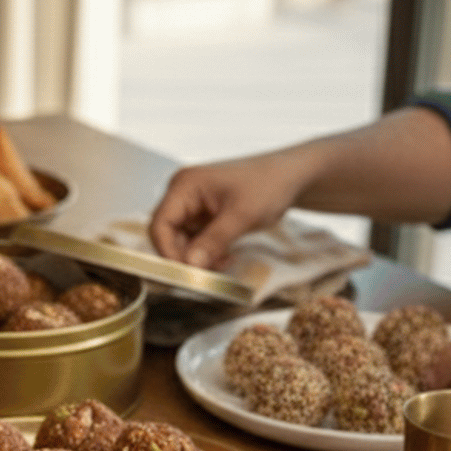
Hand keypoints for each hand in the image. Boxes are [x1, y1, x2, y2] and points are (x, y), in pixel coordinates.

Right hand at [149, 152, 316, 268]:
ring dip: (198, 258)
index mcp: (184, 185)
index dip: (168, 252)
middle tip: (208, 274)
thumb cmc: (269, 185)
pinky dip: (207, 253)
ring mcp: (192, 204)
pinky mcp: (203, 215)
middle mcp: (182, 193)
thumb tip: (190, 266)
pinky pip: (195, 240)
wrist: (290, 176)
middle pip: (167, 235)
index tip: (187, 274)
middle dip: (186, 257)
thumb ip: (214, 241)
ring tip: (223, 263)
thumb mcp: (242, 216)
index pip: (160, 224)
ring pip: (181, 241)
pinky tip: (226, 256)